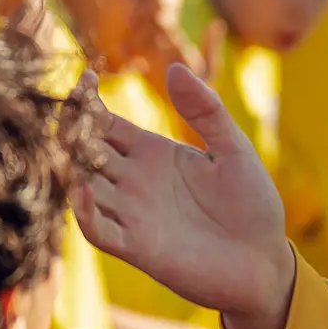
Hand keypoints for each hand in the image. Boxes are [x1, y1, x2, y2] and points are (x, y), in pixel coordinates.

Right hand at [76, 64, 298, 328]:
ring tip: (64, 147)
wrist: (264, 261)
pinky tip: (82, 192)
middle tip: (64, 113)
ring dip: (69, 170)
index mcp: (151, 153)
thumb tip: (175, 67)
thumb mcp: (233, 149)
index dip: (88, 103)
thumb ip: (206, 110)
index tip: (84, 79)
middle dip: (71, 133)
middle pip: (85, 152)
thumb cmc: (252, 204)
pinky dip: (85, 214)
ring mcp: (131, 214)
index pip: (105, 124)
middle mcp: (132, 182)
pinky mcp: (136, 247)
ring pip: (83, 187)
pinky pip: (99, 230)